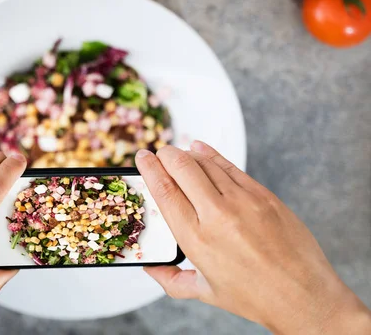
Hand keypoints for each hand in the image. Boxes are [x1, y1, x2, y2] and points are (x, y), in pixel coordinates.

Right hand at [135, 141, 370, 333]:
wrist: (304, 296)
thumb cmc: (255, 296)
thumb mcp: (205, 292)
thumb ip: (171, 280)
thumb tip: (151, 269)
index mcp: (196, 239)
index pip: (164, 191)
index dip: (150, 169)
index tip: (142, 158)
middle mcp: (217, 216)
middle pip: (182, 168)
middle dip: (165, 155)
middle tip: (159, 152)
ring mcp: (243, 202)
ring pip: (206, 163)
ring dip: (188, 154)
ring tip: (179, 154)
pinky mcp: (263, 195)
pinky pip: (231, 167)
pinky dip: (213, 155)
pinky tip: (202, 150)